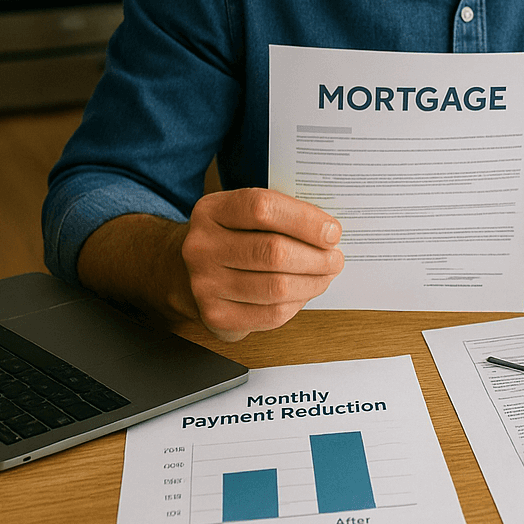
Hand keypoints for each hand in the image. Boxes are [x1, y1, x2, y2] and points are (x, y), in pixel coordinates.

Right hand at [179, 188, 344, 340]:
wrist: (188, 273)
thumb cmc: (232, 239)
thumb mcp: (244, 215)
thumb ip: (281, 215)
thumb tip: (328, 232)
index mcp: (212, 211)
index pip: (263, 208)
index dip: (305, 220)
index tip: (331, 232)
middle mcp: (202, 246)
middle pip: (274, 251)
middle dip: (316, 257)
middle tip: (335, 258)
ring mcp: (205, 284)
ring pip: (277, 287)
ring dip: (313, 283)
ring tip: (325, 275)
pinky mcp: (216, 316)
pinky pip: (271, 314)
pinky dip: (296, 304)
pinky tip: (302, 293)